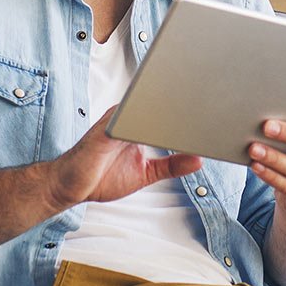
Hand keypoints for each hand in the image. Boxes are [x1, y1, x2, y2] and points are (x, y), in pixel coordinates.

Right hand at [47, 107, 202, 208]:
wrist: (70, 186)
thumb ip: (170, 165)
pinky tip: (170, 125)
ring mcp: (115, 120)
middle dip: (184, 101)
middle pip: (159, 102)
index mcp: (135, 121)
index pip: (165, 109)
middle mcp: (125, 115)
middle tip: (216, 98)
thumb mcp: (146, 173)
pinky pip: (130, 121)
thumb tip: (198, 160)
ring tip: (199, 105)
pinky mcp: (106, 131)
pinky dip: (149, 121)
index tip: (214, 106)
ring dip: (170, 106)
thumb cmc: (102, 176)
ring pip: (147, 107)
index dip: (187, 107)